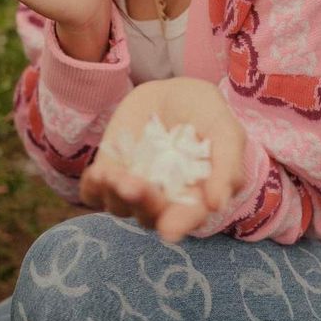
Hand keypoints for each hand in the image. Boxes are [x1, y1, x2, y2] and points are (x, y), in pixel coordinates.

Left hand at [81, 77, 246, 243]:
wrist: (173, 92)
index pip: (187, 217)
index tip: (170, 228)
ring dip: (115, 194)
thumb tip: (217, 204)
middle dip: (142, 203)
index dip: (179, 224)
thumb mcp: (225, 130)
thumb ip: (227, 165)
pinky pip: (94, 193)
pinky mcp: (110, 174)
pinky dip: (94, 188)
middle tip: (133, 185)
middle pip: (150, 216)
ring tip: (111, 174)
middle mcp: (164, 200)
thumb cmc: (206, 113)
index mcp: (196, 196)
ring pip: (120, 206)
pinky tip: (99, 172)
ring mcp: (134, 188)